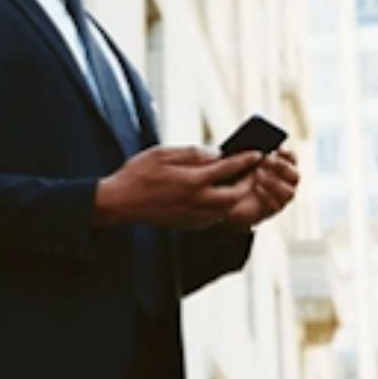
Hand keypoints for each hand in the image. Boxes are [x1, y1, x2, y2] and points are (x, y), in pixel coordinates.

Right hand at [94, 146, 263, 228]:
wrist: (119, 202)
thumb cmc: (138, 174)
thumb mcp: (163, 154)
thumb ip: (192, 153)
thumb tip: (216, 154)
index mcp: (192, 181)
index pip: (228, 169)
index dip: (246, 160)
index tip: (257, 153)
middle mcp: (196, 201)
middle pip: (235, 195)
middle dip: (248, 183)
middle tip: (251, 172)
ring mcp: (193, 216)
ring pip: (227, 210)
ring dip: (235, 196)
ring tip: (237, 183)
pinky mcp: (188, 225)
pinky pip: (213, 217)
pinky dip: (220, 207)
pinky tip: (216, 196)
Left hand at [220, 149, 299, 229]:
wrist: (225, 201)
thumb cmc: (235, 177)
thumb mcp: (240, 163)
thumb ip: (249, 157)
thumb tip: (256, 151)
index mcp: (280, 167)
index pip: (292, 159)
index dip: (288, 154)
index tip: (277, 148)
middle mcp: (285, 183)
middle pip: (295, 175)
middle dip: (282, 167)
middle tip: (265, 160)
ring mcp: (280, 198)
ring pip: (290, 192)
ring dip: (275, 182)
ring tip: (257, 174)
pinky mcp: (271, 210)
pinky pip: (275, 205)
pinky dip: (266, 195)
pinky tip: (256, 188)